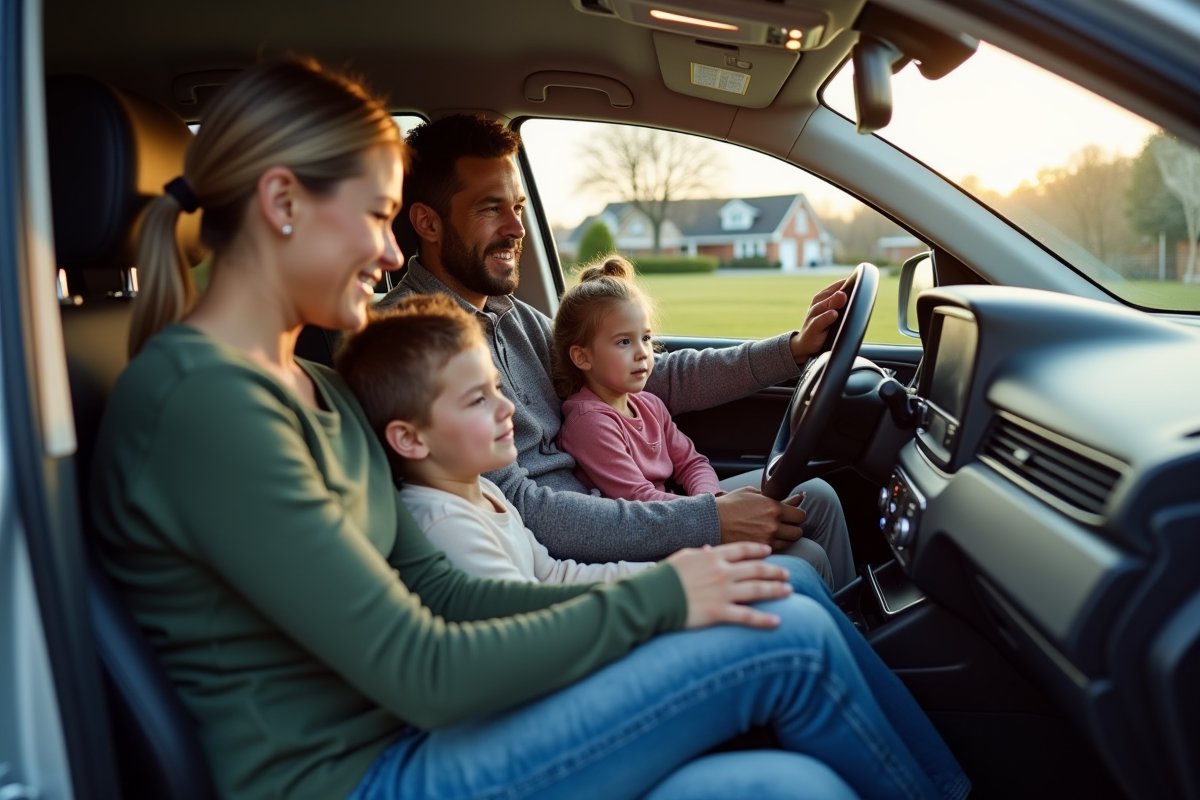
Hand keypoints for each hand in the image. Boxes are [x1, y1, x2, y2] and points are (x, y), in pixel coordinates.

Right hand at [666, 543, 792, 628]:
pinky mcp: (720, 613)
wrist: (653, 596)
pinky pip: (747, 616)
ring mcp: (723, 593)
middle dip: (773, 571)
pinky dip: (764, 620)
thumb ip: (698, 554)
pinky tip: (777, 621)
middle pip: (755, 570)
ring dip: (775, 590)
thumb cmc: (663, 577)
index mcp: (713, 558)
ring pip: (757, 590)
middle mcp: (722, 573)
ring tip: (788, 591)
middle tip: (786, 573)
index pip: (742, 551)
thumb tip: (707, 550)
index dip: (757, 551)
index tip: (769, 552)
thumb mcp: (681, 558)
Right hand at [715, 487, 806, 551]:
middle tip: (784, 525)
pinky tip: (766, 540)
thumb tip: (797, 498)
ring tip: (773, 533)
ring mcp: (766, 539)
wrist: (712, 521)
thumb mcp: (753, 493)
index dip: (796, 514)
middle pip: (798, 532)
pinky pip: (777, 550)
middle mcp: (773, 525)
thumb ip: (777, 496)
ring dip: (785, 538)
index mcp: (773, 507)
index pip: (800, 515)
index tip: (791, 515)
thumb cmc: (731, 505)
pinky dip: (775, 546)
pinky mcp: (759, 550)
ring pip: (789, 543)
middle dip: (793, 528)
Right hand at [789, 278, 848, 362]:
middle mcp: (817, 305)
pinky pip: (818, 322)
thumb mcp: (832, 313)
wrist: (804, 344)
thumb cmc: (822, 326)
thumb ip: (841, 303)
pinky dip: (825, 318)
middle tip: (851, 286)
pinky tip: (833, 314)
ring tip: (843, 297)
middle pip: (827, 295)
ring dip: (832, 302)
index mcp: (823, 299)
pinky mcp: (811, 329)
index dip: (845, 283)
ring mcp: (812, 317)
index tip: (857, 278)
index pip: (835, 287)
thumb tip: (855, 290)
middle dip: (839, 291)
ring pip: (822, 307)